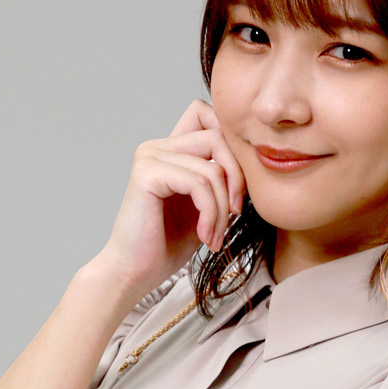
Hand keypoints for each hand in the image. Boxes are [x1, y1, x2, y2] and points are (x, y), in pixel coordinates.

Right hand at [94, 99, 247, 303]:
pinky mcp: (147, 173)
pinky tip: (205, 237)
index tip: (237, 190)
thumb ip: (221, 180)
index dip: (231, 144)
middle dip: (237, 178)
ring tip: (214, 237)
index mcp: (170, 150)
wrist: (135, 273)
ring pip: (212, 168)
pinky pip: (198, 184)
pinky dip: (210, 213)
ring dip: (222, 209)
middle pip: (217, 136)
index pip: (206, 115)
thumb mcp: (205, 207)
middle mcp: (157, 146)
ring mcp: (150, 156)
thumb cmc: (167, 245)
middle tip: (235, 214)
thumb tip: (252, 163)